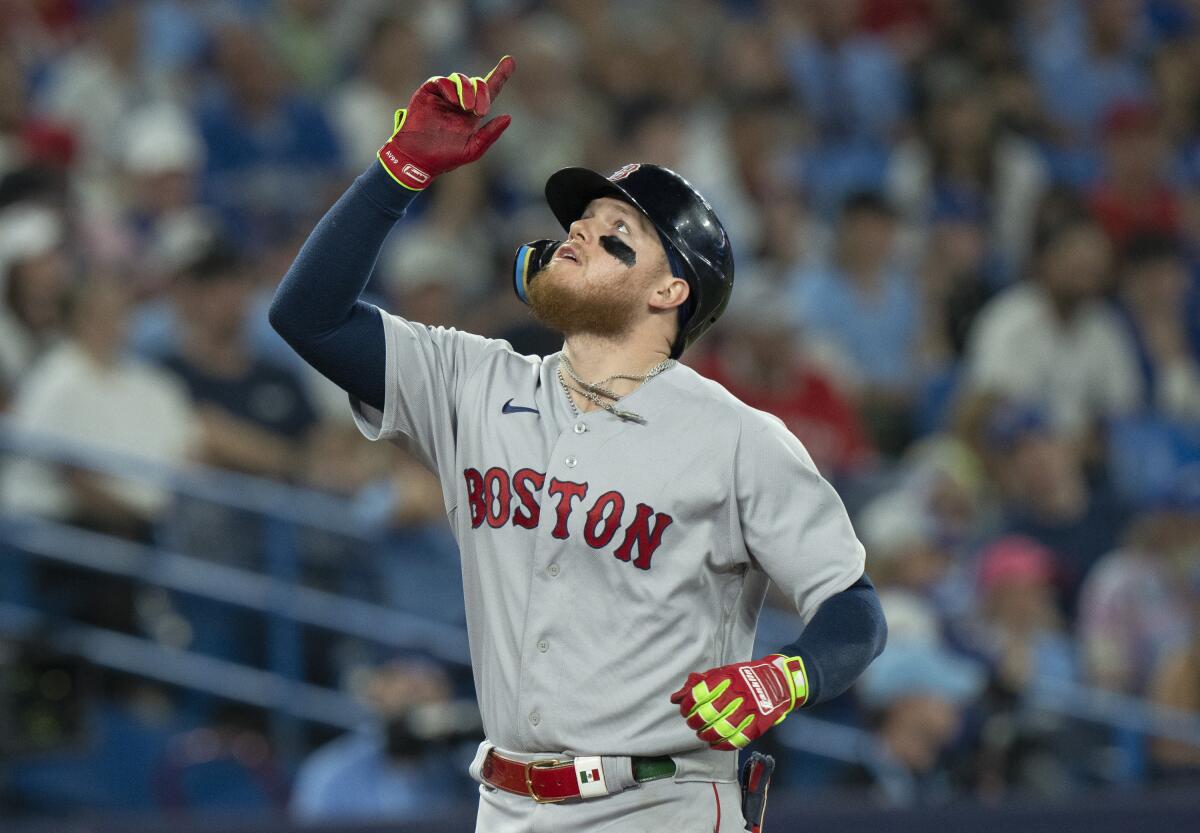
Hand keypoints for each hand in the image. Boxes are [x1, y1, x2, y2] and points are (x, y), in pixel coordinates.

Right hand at [377, 55, 514, 189]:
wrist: (417, 159)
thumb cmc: (445, 157)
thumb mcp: (473, 149)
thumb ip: (490, 134)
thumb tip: (508, 117)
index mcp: (472, 113)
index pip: (489, 90)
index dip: (500, 75)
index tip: (510, 61)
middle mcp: (460, 101)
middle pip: (477, 83)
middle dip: (482, 92)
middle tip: (479, 111)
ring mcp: (444, 96)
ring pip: (461, 79)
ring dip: (467, 90)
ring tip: (467, 107)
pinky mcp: (428, 93)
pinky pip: (442, 81)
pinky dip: (450, 87)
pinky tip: (453, 101)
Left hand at [669, 655, 807, 749]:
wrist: (779, 681)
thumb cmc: (745, 676)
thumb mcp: (722, 672)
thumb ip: (698, 684)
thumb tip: (675, 698)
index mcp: (726, 678)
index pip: (700, 694)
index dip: (687, 705)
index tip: (685, 710)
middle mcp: (737, 694)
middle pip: (708, 714)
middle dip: (695, 722)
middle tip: (693, 723)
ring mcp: (749, 710)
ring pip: (722, 729)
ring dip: (707, 735)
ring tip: (703, 734)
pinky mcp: (758, 724)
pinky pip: (738, 739)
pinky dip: (723, 745)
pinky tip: (715, 744)